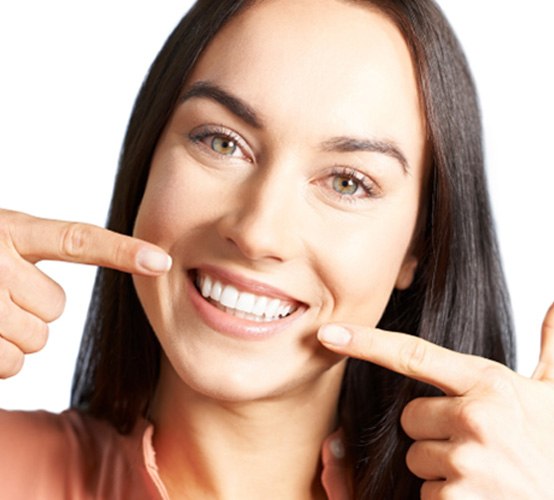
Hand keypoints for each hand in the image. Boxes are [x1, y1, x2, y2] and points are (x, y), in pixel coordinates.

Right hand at [0, 209, 170, 378]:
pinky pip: (11, 364)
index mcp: (12, 231)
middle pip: (56, 306)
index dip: (122, 251)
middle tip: (1, 296)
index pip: (77, 241)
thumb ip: (34, 245)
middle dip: (35, 310)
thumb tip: (95, 272)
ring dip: (15, 337)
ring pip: (36, 339)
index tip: (162, 261)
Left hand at [318, 303, 553, 498]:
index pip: (413, 355)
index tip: (329, 332)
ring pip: (416, 458)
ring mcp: (467, 461)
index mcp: (489, 384)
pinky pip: (427, 495)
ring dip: (441, 469)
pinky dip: (448, 499)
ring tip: (484, 473)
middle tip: (475, 443)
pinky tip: (482, 498)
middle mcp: (475, 417)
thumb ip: (550, 348)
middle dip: (431, 431)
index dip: (365, 342)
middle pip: (409, 416)